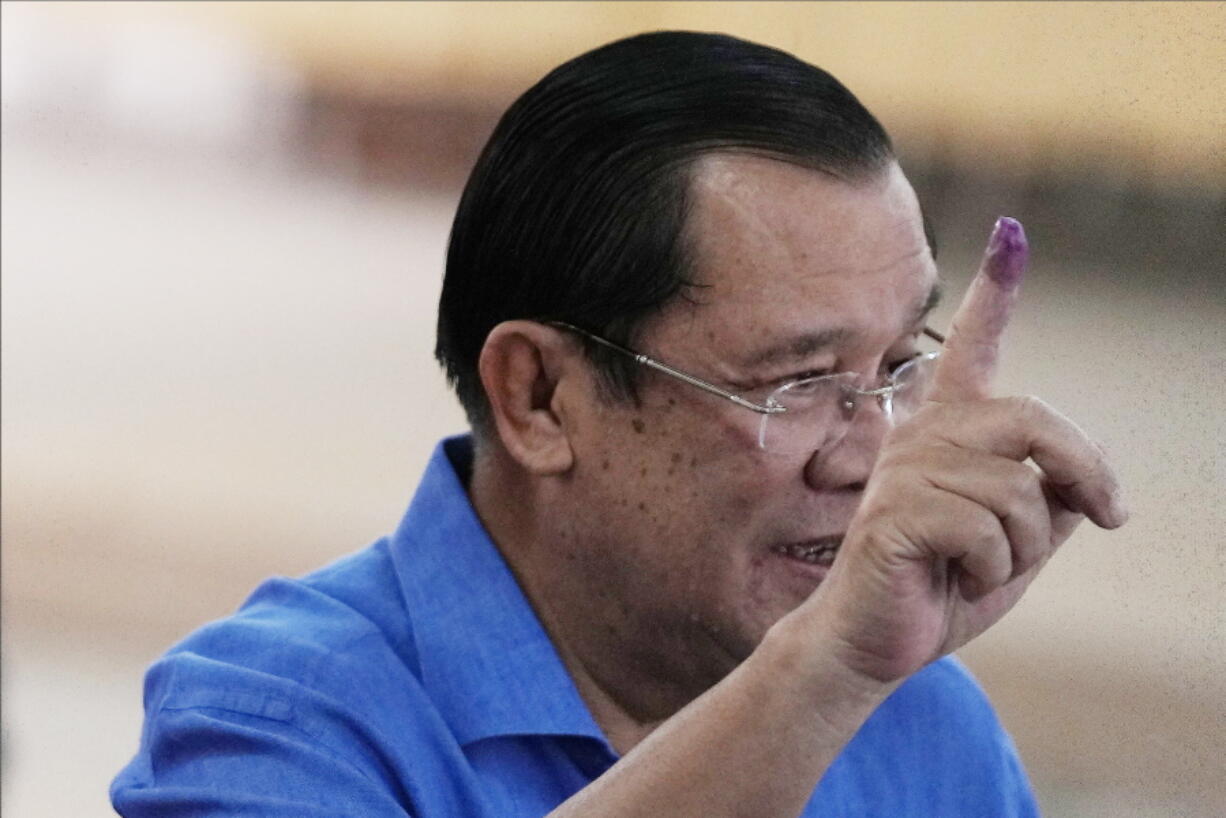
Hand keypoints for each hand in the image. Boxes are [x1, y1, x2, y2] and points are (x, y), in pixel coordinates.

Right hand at [799, 217, 1126, 684]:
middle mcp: (923, 436)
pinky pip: (987, 531)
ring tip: (983, 566)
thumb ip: (1053, 501)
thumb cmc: (946, 585)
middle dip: (1086, 471)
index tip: (1011, 232)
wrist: (877, 641)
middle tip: (1110, 515)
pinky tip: (954, 577)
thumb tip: (1087, 478)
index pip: (973, 348)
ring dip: (1025, 548)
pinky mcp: (895, 514)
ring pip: (1019, 492)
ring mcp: (905, 471)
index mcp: (950, 431)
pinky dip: (992, 569)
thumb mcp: (1021, 542)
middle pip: (1032, 420)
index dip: (995, 291)